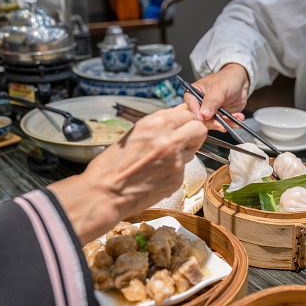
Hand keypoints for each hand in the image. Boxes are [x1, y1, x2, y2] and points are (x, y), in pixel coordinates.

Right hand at [48, 105, 206, 243]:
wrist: (105, 193)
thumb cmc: (112, 164)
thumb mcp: (134, 133)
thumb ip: (160, 121)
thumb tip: (179, 111)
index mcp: (157, 125)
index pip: (189, 114)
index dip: (187, 119)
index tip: (184, 124)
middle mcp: (170, 141)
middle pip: (199, 130)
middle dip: (194, 133)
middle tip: (184, 138)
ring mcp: (176, 162)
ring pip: (193, 151)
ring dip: (183, 152)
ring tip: (161, 158)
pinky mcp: (177, 179)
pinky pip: (183, 169)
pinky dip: (173, 170)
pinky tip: (156, 173)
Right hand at [184, 63, 248, 130]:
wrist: (241, 81)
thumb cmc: (227, 78)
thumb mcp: (219, 87)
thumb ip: (212, 100)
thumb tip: (204, 114)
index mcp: (195, 93)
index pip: (190, 104)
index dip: (195, 112)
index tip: (202, 118)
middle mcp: (201, 105)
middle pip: (201, 118)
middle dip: (212, 123)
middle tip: (221, 124)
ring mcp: (210, 112)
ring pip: (213, 123)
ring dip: (225, 124)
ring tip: (234, 120)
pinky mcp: (220, 117)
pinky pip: (224, 124)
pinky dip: (232, 123)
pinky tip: (238, 118)